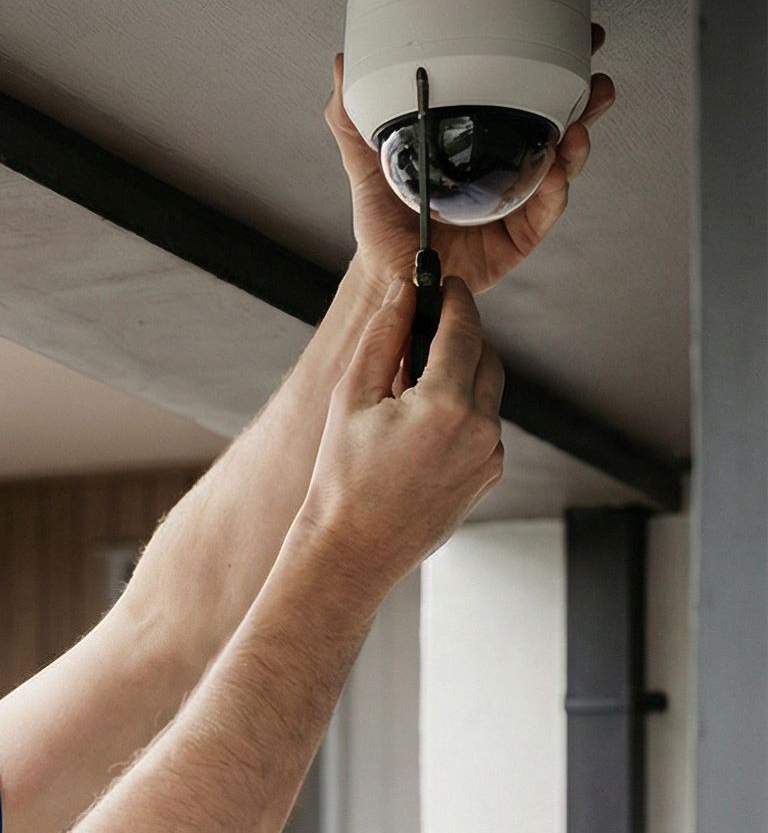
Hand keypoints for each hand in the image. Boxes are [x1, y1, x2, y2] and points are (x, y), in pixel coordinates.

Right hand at [300, 278, 505, 582]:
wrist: (351, 549)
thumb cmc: (341, 478)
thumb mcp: (350, 398)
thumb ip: (382, 338)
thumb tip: (402, 293)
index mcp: (446, 405)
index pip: (464, 329)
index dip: (454, 299)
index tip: (445, 283)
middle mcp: (481, 429)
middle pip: (486, 356)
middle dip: (459, 338)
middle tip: (420, 336)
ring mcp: (491, 456)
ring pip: (487, 393)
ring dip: (459, 378)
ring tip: (409, 392)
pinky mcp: (489, 475)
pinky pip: (484, 428)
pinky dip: (460, 415)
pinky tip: (418, 432)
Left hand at [326, 35, 615, 291]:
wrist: (385, 275)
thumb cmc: (384, 222)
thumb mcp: (366, 164)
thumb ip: (353, 122)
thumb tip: (342, 69)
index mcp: (478, 147)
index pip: (522, 103)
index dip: (549, 75)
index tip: (568, 46)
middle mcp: (505, 170)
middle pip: (557, 128)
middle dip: (583, 103)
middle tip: (593, 82)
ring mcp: (517, 202)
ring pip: (561, 167)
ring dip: (575, 145)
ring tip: (576, 127)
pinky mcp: (520, 236)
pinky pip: (545, 210)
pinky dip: (554, 190)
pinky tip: (554, 173)